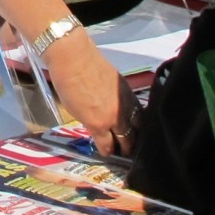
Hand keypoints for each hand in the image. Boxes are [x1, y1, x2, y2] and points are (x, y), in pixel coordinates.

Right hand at [41, 31, 139, 156]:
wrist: (74, 60)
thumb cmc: (86, 63)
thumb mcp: (110, 80)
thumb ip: (114, 95)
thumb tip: (109, 102)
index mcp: (128, 95)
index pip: (140, 117)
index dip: (139, 128)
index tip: (137, 133)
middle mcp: (125, 108)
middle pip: (136, 131)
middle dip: (134, 141)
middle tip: (130, 148)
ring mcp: (113, 118)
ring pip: (124, 140)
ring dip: (122, 148)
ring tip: (120, 154)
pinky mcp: (97, 125)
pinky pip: (105, 144)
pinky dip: (106, 150)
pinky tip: (105, 154)